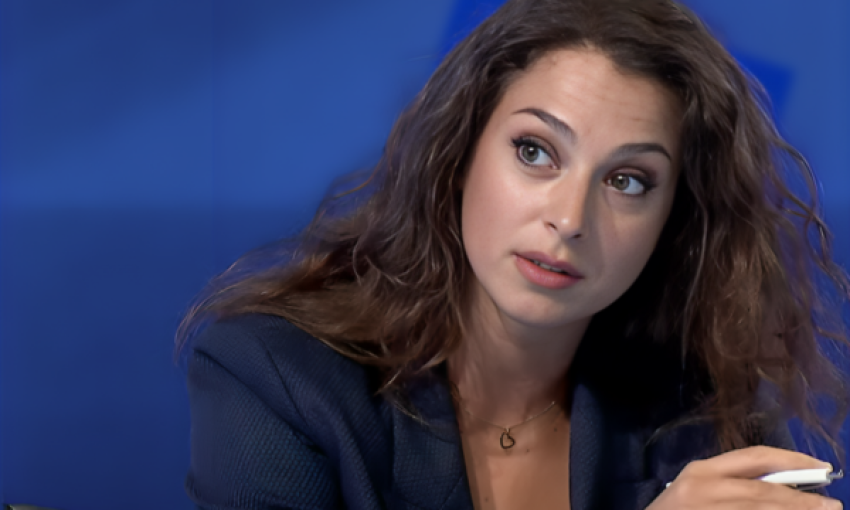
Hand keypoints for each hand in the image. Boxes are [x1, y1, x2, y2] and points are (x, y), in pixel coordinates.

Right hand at [647, 446, 842, 508]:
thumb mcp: (696, 490)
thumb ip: (730, 483)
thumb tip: (781, 485)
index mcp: (701, 470)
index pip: (754, 457)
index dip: (792, 460)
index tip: (820, 467)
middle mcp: (705, 487)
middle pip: (765, 490)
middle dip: (803, 500)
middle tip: (832, 506)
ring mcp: (709, 509)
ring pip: (763, 509)